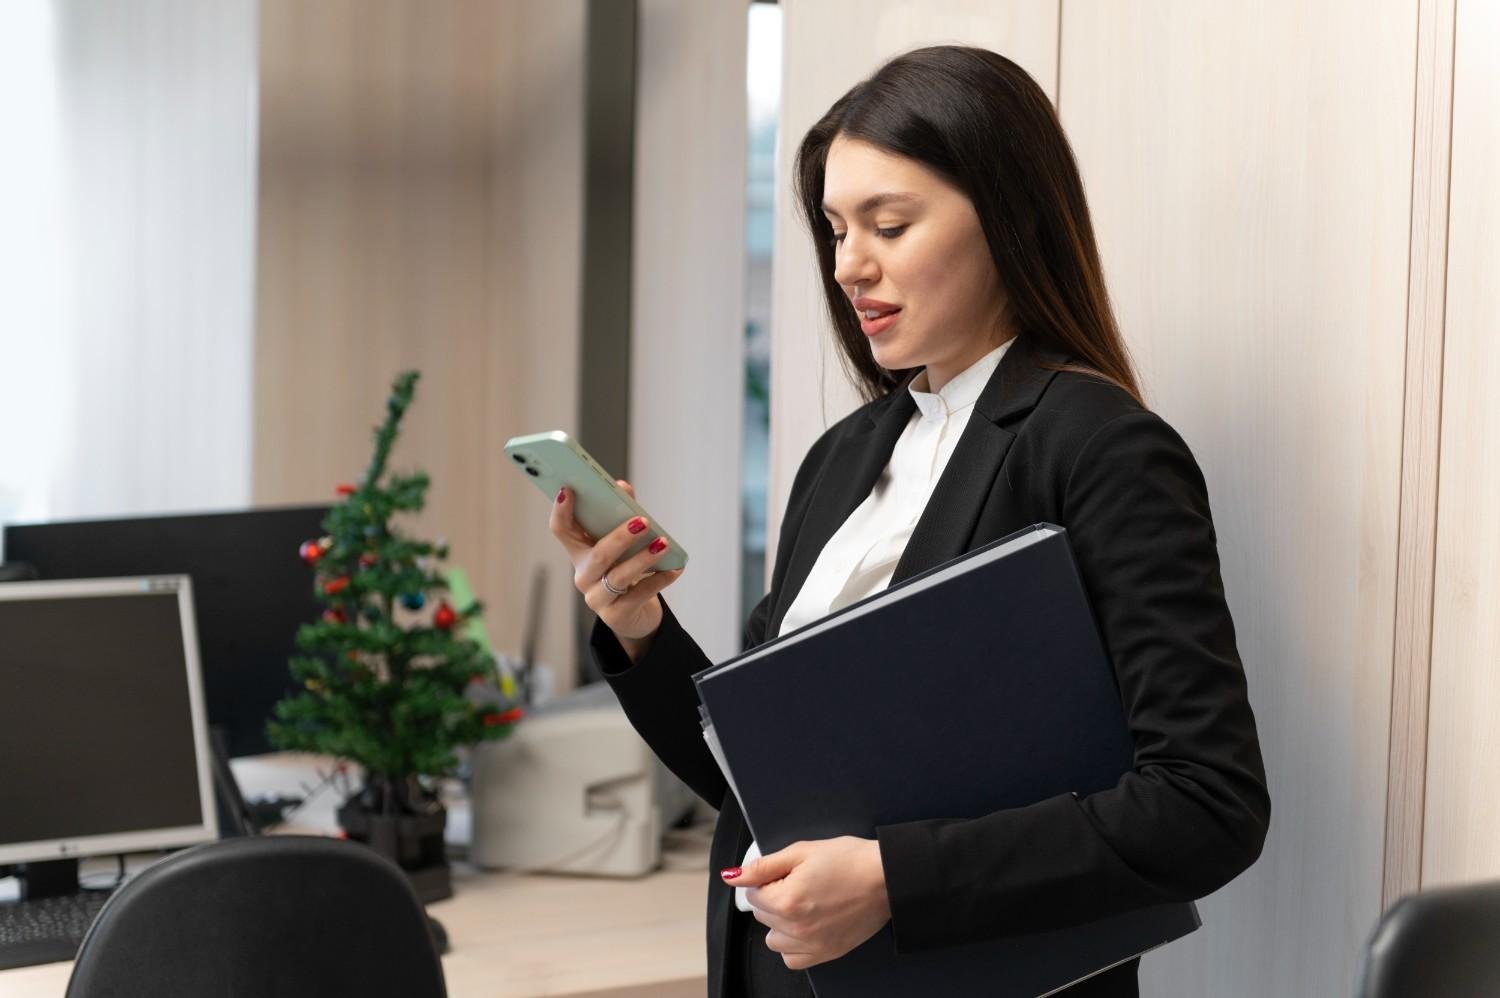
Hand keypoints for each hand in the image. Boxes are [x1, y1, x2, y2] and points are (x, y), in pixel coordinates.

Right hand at [548, 480, 683, 646]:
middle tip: (642, 522)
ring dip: (643, 558)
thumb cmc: (626, 569)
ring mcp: (597, 598)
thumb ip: (622, 514)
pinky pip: (639, 594)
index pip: (561, 530)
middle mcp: (583, 575)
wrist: (635, 615)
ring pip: (619, 576)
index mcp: (579, 552)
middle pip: (597, 556)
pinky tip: (675, 568)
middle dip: (620, 537)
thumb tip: (623, 487)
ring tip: (663, 544)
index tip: (569, 489)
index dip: (561, 511)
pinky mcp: (616, 615)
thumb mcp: (623, 543)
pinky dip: (659, 580)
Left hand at [723, 837, 890, 970]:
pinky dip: (793, 945)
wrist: (886, 877)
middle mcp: (796, 928)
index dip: (768, 879)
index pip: (753, 894)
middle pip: (762, 915)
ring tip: (803, 904)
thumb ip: (763, 866)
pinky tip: (806, 926)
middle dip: (773, 898)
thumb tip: (732, 877)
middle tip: (799, 882)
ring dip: (780, 923)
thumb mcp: (802, 851)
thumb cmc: (849, 859)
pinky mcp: (826, 953)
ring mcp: (812, 944)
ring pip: (774, 939)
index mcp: (787, 900)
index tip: (787, 872)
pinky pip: (792, 959)